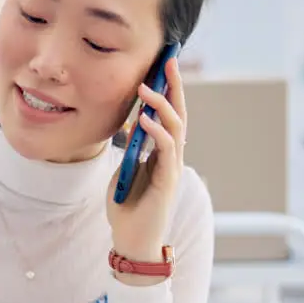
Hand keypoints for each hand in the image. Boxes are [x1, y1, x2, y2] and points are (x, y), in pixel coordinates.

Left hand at [107, 56, 187, 265]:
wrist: (131, 241)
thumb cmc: (127, 207)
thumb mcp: (124, 170)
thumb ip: (131, 149)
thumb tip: (130, 124)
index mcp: (162, 153)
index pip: (169, 115)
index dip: (168, 90)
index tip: (162, 64)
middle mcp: (172, 158)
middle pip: (179, 114)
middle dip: (174, 87)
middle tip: (168, 61)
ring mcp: (172, 169)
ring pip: (176, 129)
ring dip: (161, 107)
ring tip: (146, 88)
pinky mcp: (167, 182)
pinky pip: (166, 151)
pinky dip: (157, 133)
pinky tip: (144, 120)